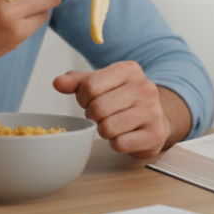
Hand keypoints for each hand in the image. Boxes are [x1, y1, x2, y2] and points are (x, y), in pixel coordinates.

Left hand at [53, 62, 189, 158]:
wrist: (155, 118)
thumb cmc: (123, 99)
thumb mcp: (101, 84)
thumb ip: (77, 82)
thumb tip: (58, 82)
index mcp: (129, 70)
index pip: (90, 85)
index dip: (82, 98)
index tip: (90, 100)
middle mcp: (144, 88)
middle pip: (97, 108)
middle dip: (93, 115)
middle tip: (101, 115)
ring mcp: (152, 112)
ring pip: (108, 127)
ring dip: (104, 130)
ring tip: (113, 124)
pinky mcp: (154, 135)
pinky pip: (120, 144)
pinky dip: (116, 143)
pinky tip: (125, 135)